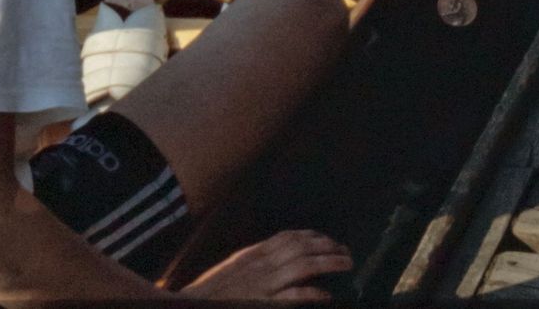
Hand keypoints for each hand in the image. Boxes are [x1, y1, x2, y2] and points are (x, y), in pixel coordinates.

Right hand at [182, 229, 351, 300]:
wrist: (192, 307)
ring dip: (329, 262)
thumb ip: (254, 261)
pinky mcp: (263, 304)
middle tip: (345, 251)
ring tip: (345, 264)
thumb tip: (278, 256)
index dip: (312, 235)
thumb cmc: (211, 293)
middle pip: (301, 247)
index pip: (288, 237)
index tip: (327, 239)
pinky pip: (294, 296)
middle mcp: (261, 265)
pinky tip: (326, 295)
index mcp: (253, 255)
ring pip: (304, 265)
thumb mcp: (233, 269)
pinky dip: (313, 294)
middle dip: (327, 246)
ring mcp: (263, 284)